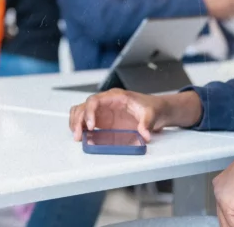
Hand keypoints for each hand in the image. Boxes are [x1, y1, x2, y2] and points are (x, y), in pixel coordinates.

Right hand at [68, 89, 203, 142]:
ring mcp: (103, 111)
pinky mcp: (103, 120)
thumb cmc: (152, 107)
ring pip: (81, 111)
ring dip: (76, 122)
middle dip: (78, 120)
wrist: (157, 110)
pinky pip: (85, 119)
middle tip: (79, 135)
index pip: (95, 100)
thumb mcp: (152, 114)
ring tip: (77, 136)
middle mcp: (106, 102)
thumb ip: (147, 123)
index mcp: (115, 97)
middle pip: (84, 106)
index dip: (89, 112)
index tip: (91, 126)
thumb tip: (144, 134)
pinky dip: (80, 125)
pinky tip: (81, 135)